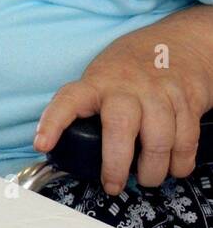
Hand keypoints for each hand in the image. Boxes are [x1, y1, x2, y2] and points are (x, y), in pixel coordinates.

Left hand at [35, 11, 212, 193]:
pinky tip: (173, 167)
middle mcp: (126, 86)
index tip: (41, 144)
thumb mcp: (99, 78)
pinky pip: (186, 140)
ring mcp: (159, 93)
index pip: (68, 100)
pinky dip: (180, 162)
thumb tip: (63, 147)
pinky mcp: (187, 101)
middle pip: (120, 126)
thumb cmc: (129, 69)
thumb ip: (87, 108)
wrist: (178, 42)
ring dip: (152, 169)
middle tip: (112, 184)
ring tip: (146, 178)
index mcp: (96, 83)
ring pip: (158, 139)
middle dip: (116, 164)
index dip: (52, 123)